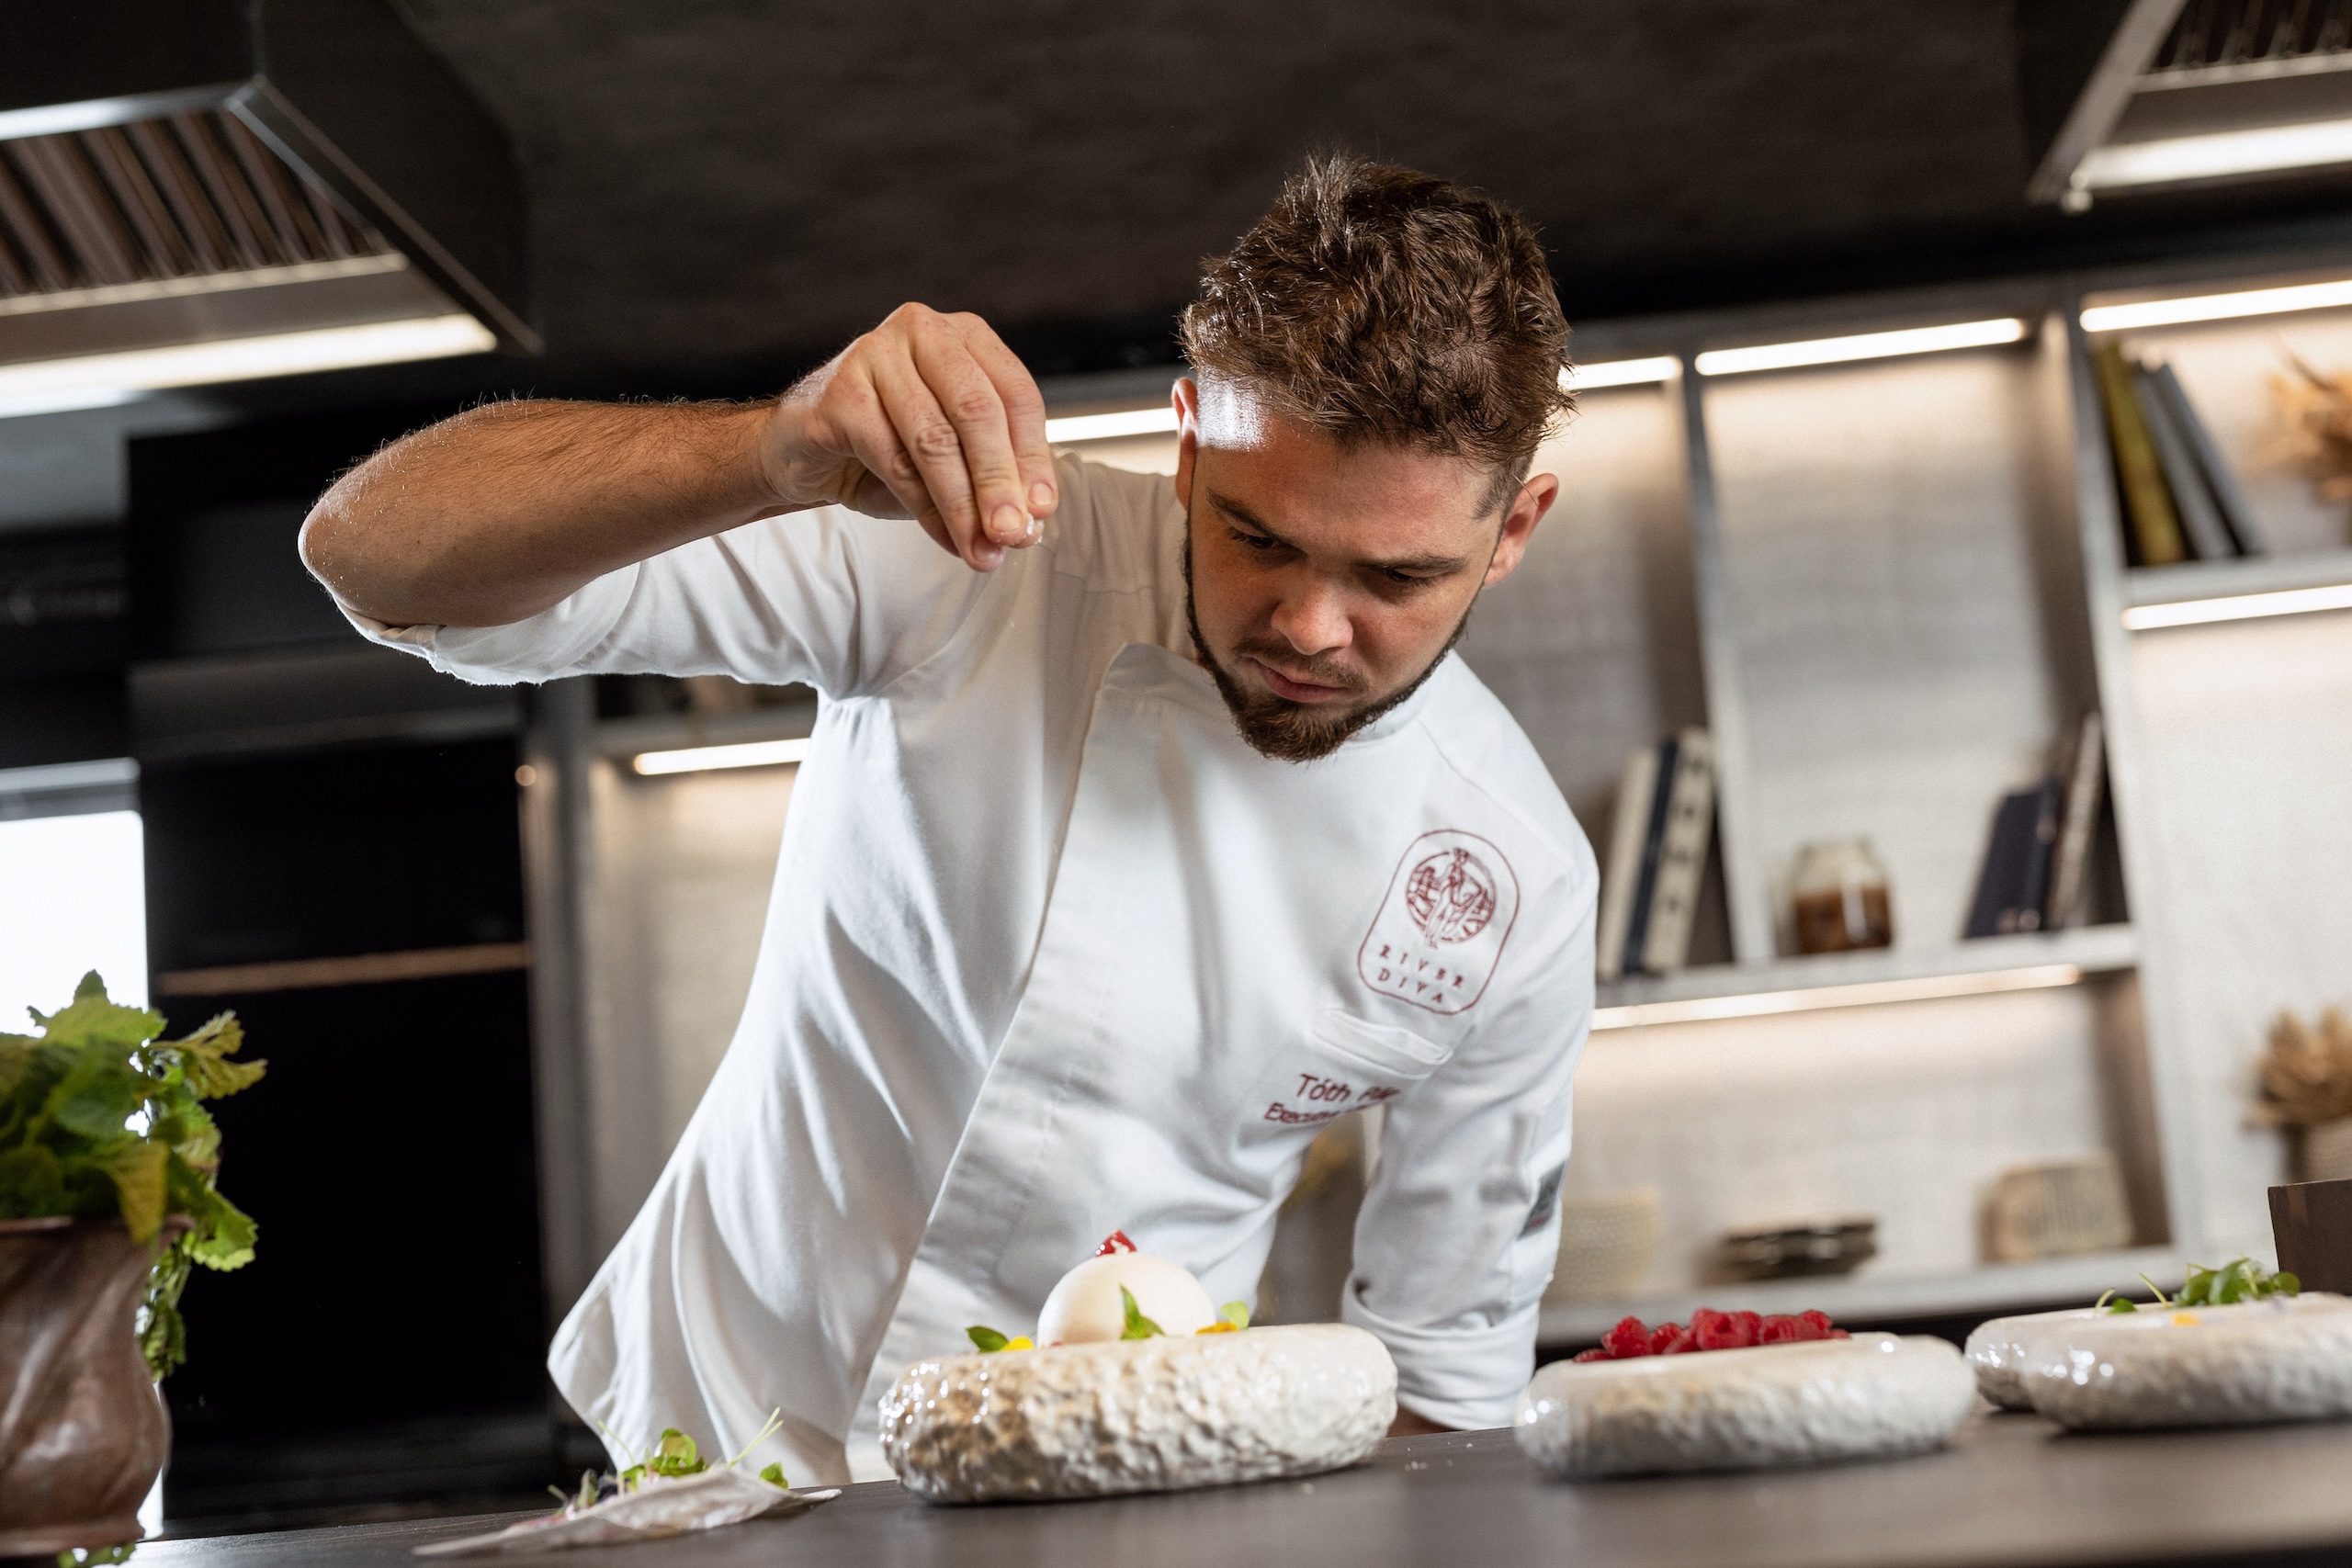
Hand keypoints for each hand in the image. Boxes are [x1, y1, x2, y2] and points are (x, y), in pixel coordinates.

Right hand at [757, 304, 1058, 570]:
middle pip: (978, 411)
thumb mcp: (955, 459)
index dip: (1033, 456)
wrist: (804, 451)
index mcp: (964, 337)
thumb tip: (1028, 525)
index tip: (1042, 510)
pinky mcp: (840, 393)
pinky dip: (924, 507)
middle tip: (1013, 534)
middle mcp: (923, 331)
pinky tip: (944, 535)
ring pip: (935, 439)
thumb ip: (992, 481)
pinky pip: (893, 458)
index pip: (1016, 394)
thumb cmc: (886, 445)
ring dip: (963, 505)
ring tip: (980, 549)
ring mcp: (876, 354)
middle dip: (1000, 482)